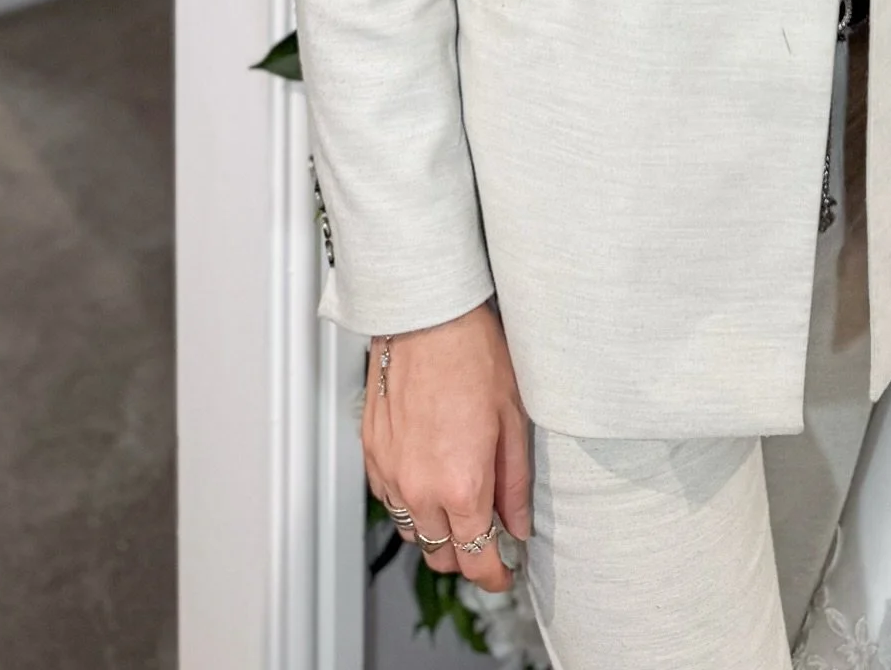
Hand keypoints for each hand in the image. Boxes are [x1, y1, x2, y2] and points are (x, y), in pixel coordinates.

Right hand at [364, 301, 531, 591]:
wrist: (426, 317)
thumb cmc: (473, 354)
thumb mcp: (514, 419)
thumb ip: (515, 482)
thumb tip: (518, 523)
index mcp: (461, 484)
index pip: (476, 558)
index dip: (495, 574)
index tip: (506, 572)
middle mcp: (419, 488)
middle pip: (441, 555)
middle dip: (468, 554)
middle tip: (490, 534)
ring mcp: (390, 473)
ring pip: (412, 531)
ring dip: (437, 529)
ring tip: (461, 502)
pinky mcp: (372, 455)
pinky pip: (390, 500)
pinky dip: (411, 501)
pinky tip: (431, 475)